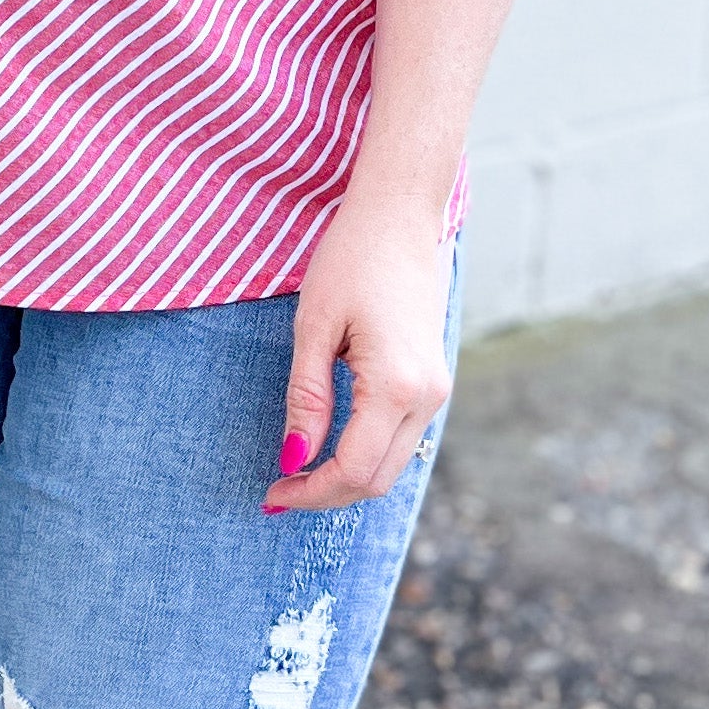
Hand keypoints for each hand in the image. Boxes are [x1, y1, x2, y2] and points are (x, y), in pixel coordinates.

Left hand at [262, 195, 453, 512]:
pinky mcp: (434, 380)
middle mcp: (428, 397)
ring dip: (347, 477)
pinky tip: (331, 443)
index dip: (309, 492)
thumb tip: (294, 457)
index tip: (271, 494)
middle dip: (327, 494)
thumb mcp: (314, 327)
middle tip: (279, 490)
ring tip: (299, 470)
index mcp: (397, 386)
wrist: (400, 215)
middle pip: (377, 479)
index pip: (353, 469)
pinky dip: (366, 453)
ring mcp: (437, 390)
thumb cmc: (351, 259)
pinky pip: (402, 437)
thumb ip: (307, 398)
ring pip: (393, 463)